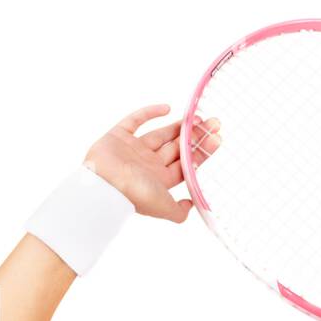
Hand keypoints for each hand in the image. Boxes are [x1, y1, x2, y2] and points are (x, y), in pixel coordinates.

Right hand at [83, 103, 220, 222]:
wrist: (103, 185)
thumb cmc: (134, 195)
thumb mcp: (164, 207)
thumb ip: (180, 212)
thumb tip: (192, 205)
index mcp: (160, 179)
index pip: (186, 163)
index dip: (202, 151)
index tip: (217, 138)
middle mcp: (148, 164)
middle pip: (176, 147)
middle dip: (194, 136)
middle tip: (213, 123)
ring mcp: (133, 149)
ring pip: (160, 134)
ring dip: (178, 126)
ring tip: (196, 117)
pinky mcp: (118, 136)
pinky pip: (135, 121)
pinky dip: (149, 113)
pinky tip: (168, 108)